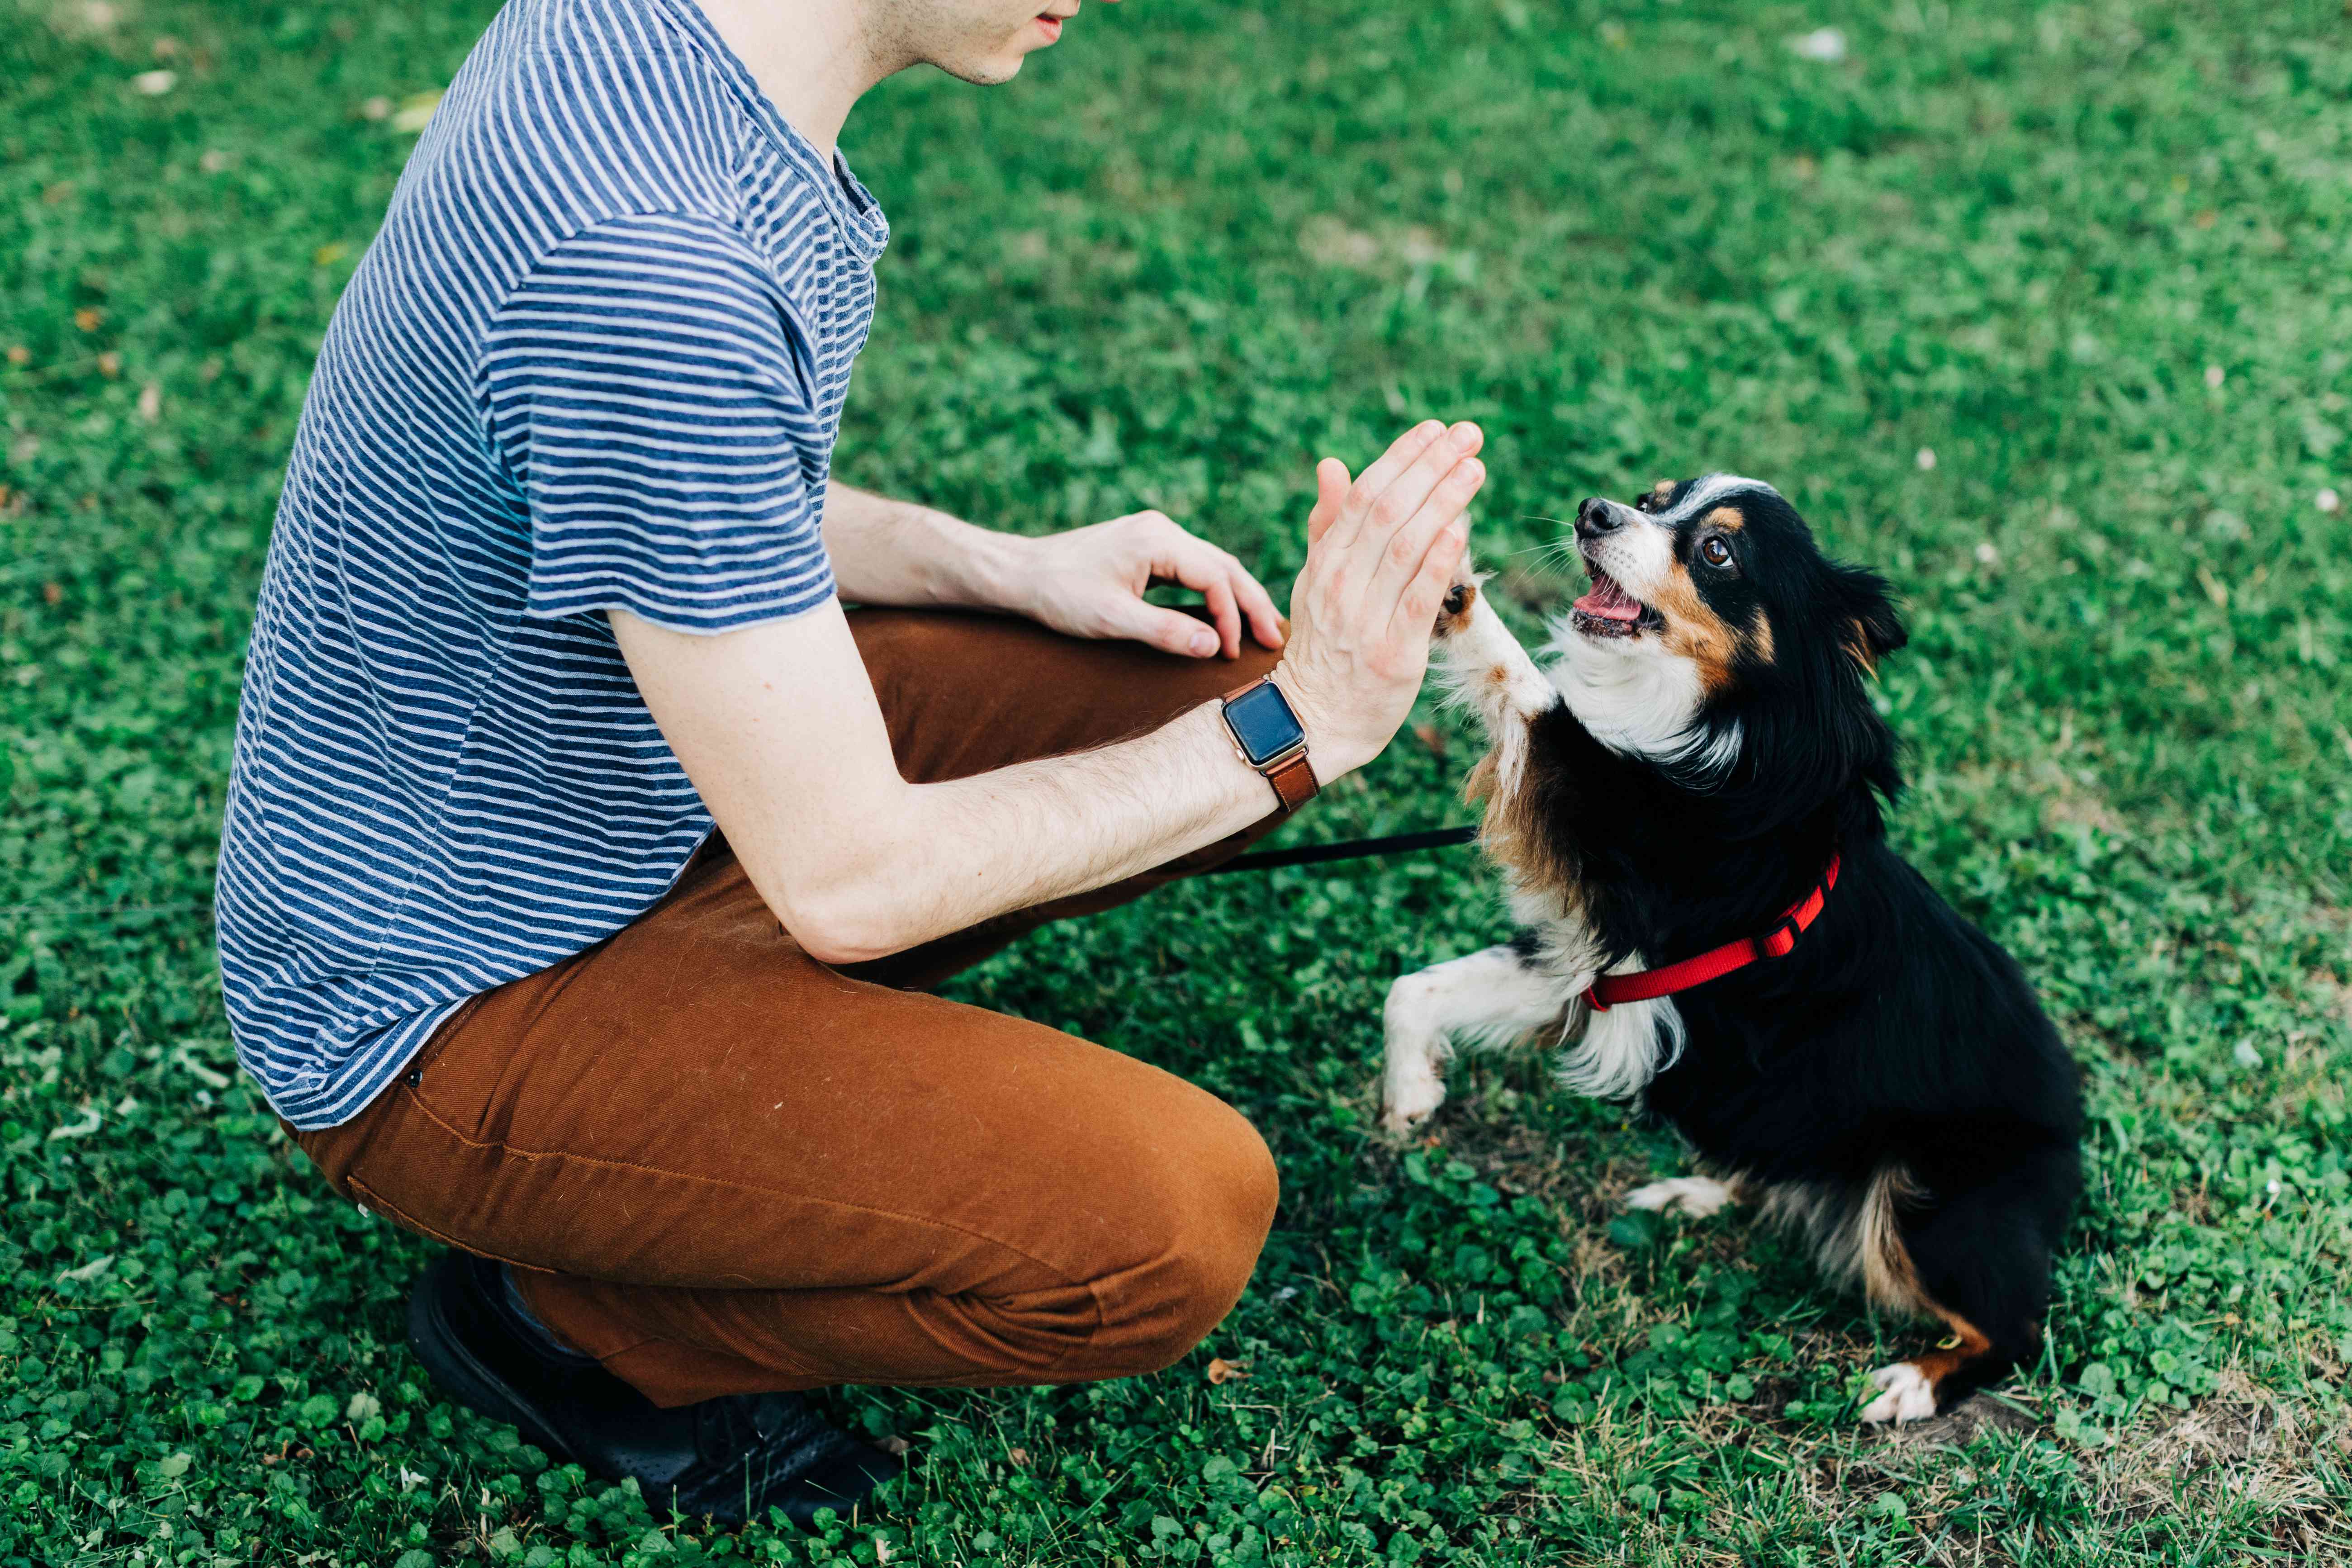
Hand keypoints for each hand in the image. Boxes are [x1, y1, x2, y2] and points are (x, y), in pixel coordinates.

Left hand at [1010, 511, 1285, 658]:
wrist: (1021, 574)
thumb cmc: (1060, 595)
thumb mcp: (1112, 619)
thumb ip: (1165, 631)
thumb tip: (1214, 646)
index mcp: (1157, 540)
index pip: (1214, 577)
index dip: (1230, 617)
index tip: (1230, 653)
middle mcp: (1161, 530)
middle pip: (1223, 566)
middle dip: (1251, 604)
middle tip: (1274, 640)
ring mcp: (1155, 535)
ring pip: (1212, 565)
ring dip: (1237, 597)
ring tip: (1260, 629)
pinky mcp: (1147, 547)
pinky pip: (1195, 567)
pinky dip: (1215, 591)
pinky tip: (1225, 612)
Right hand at [1273, 421, 1485, 778]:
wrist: (1314, 719)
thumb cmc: (1322, 645)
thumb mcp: (1314, 580)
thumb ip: (1327, 524)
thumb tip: (1332, 464)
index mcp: (1325, 562)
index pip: (1362, 495)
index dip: (1400, 458)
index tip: (1435, 430)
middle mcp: (1342, 584)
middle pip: (1387, 511)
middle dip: (1431, 467)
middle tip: (1469, 435)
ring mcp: (1366, 619)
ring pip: (1406, 547)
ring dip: (1443, 501)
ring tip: (1474, 468)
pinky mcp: (1394, 654)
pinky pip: (1418, 599)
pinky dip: (1439, 559)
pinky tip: (1461, 527)